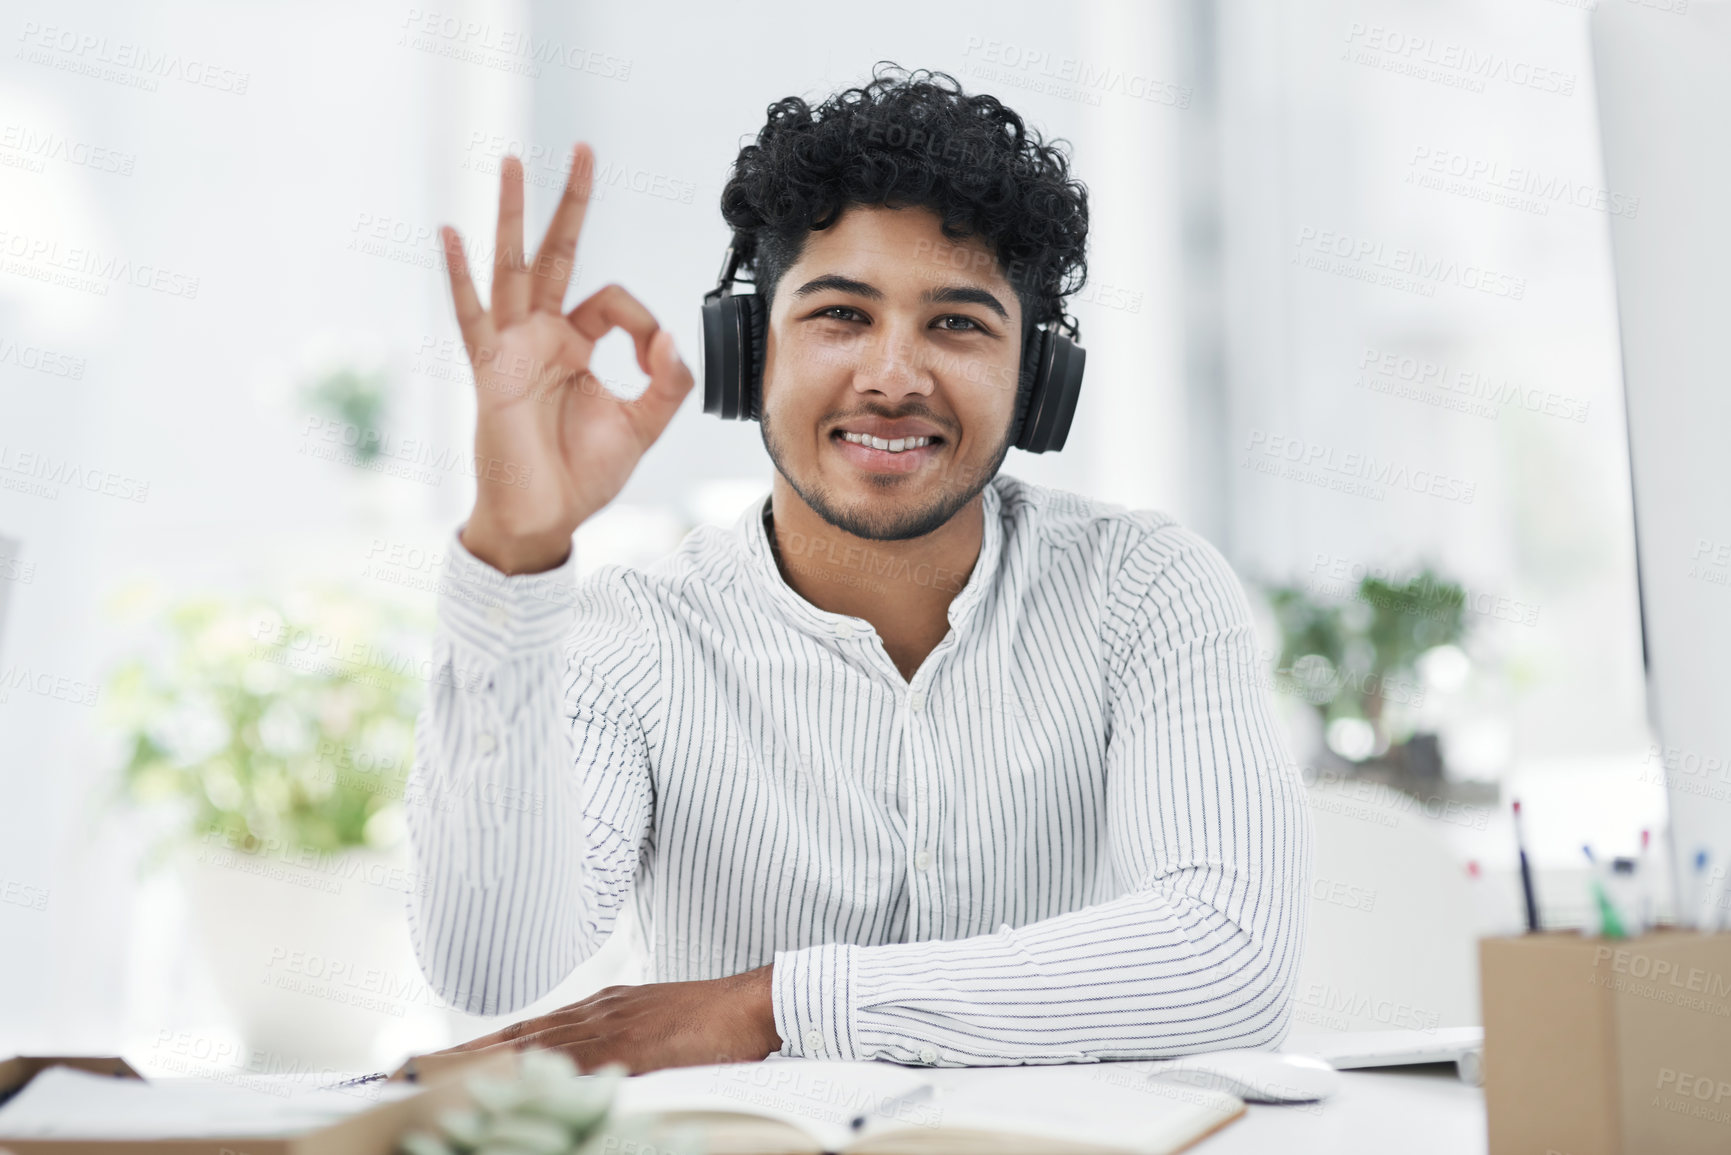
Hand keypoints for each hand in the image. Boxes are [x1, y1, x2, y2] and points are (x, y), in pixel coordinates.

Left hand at [436, 965, 782, 1074]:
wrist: (753, 1002)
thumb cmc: (711, 1019)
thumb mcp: (651, 1023)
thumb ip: (615, 1040)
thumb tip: (585, 1069)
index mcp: (598, 1011)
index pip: (523, 1034)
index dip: (475, 1051)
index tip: (430, 1062)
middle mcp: (594, 1015)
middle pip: (514, 1040)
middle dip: (460, 1058)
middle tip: (406, 1071)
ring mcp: (610, 1028)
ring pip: (531, 1048)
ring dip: (480, 1063)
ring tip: (432, 1076)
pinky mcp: (632, 1046)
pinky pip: (574, 1063)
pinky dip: (535, 1071)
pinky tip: (505, 1080)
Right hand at [442, 143, 694, 573]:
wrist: (543, 518)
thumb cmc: (582, 475)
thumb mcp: (642, 426)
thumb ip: (665, 384)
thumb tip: (671, 342)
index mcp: (576, 345)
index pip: (612, 301)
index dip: (643, 321)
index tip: (654, 360)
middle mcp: (542, 335)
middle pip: (557, 253)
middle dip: (570, 202)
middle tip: (582, 149)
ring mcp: (512, 348)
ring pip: (513, 267)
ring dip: (514, 214)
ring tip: (512, 161)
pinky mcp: (491, 370)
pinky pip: (472, 315)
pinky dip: (459, 276)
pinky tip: (449, 234)